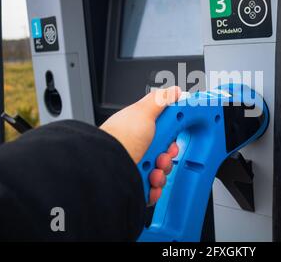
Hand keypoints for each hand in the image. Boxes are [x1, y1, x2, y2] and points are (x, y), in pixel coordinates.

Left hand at [100, 86, 181, 203]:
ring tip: (153, 170)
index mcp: (139, 131)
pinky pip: (154, 190)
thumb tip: (174, 91)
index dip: (172, 138)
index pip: (164, 135)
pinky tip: (149, 181)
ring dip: (162, 173)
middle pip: (165, 155)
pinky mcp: (135, 185)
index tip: (173, 139)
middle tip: (161, 155)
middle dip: (167, 157)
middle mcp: (137, 149)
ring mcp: (136, 168)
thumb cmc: (121, 137)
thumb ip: (161, 99)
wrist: (107, 166)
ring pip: (161, 173)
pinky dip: (155, 188)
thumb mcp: (143, 111)